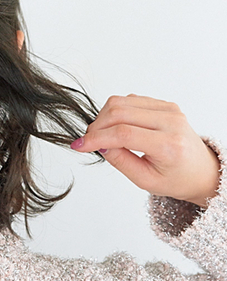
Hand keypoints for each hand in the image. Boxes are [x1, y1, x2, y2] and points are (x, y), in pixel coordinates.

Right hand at [71, 94, 220, 208]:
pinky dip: (115, 112)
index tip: (79, 145)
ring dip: (103, 117)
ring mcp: (169, 109)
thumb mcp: (145, 180)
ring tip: (102, 135)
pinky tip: (115, 126)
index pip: (123, 134)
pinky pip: (129, 99)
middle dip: (96, 126)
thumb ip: (120, 161)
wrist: (200, 170)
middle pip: (119, 112)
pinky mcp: (164, 103)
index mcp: (169, 145)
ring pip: (121, 101)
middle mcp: (172, 122)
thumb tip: (99, 145)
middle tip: (88, 141)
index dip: (96, 138)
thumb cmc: (176, 178)